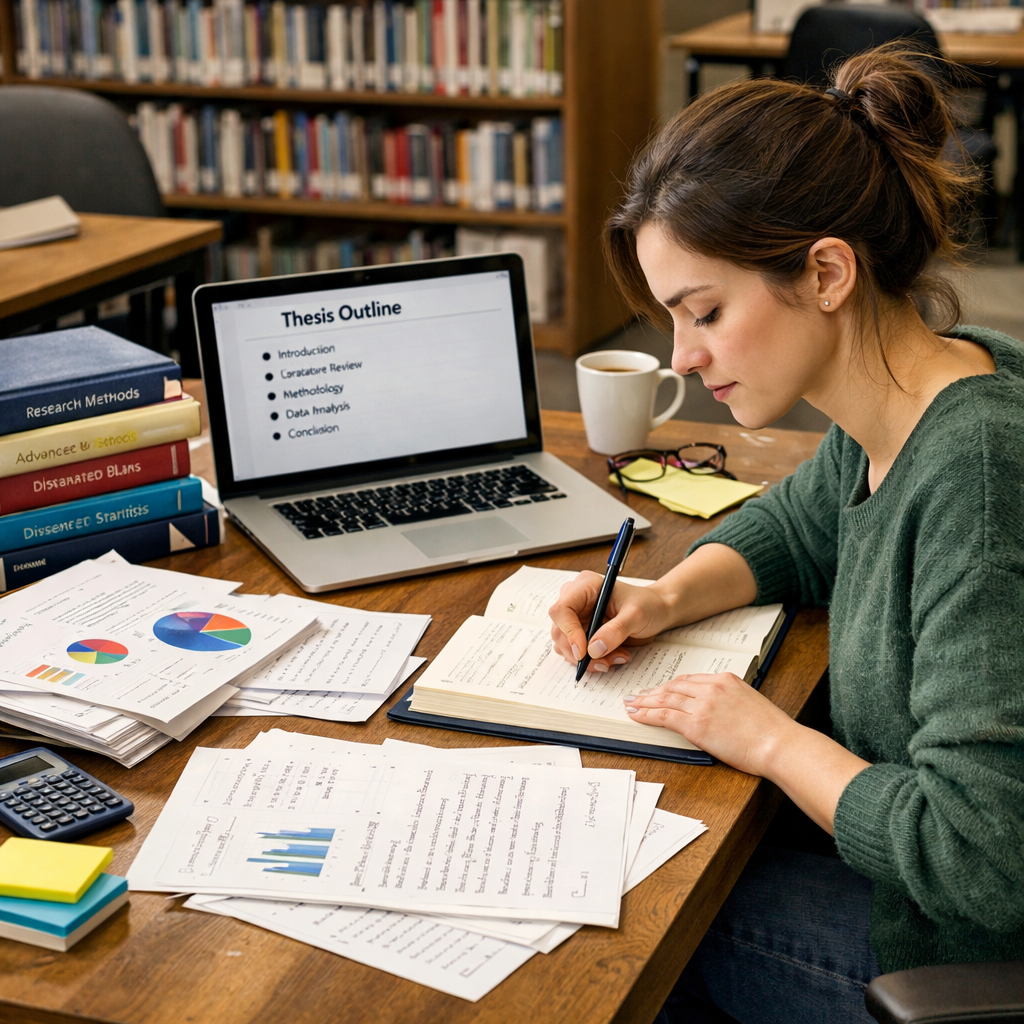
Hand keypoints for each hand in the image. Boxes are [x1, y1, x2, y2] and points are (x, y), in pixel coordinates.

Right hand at [548, 571, 673, 671]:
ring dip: (588, 659)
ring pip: (566, 646)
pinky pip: (576, 652)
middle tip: (605, 661)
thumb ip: (615, 631)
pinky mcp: (581, 632)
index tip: (584, 652)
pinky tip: (612, 656)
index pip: (561, 610)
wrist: (657, 611)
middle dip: (580, 652)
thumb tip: (593, 649)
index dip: (569, 632)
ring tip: (616, 657)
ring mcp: (577, 618)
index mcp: (585, 587)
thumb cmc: (648, 605)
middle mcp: (576, 601)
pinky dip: (592, 661)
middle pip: (560, 631)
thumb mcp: (636, 615)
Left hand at [622, 673, 797, 776]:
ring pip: (665, 699)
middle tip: (637, 695)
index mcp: (725, 679)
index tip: (659, 689)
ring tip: (631, 704)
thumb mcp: (749, 703)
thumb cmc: (771, 731)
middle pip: (673, 687)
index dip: (669, 686)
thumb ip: (728, 700)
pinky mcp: (696, 725)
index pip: (688, 680)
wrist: (780, 744)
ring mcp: (702, 705)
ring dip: (644, 702)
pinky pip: (664, 716)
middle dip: (652, 691)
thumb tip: (713, 710)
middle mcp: (711, 688)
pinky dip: (647, 714)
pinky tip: (637, 716)